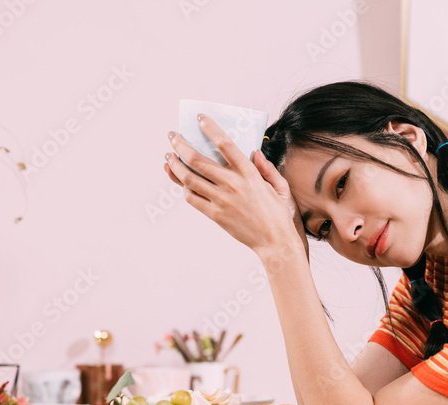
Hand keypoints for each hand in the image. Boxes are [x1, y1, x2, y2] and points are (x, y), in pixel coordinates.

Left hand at [163, 114, 307, 258]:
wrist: (275, 242)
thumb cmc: (278, 215)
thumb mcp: (279, 188)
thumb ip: (266, 168)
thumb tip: (254, 152)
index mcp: (249, 173)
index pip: (225, 144)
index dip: (210, 128)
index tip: (199, 118)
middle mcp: (232, 184)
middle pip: (197, 159)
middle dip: (180, 144)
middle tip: (173, 136)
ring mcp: (221, 200)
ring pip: (188, 177)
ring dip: (174, 165)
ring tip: (168, 157)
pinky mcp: (215, 215)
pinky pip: (191, 198)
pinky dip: (183, 187)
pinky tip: (182, 181)